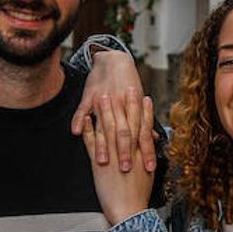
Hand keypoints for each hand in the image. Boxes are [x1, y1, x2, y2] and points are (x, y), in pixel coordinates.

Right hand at [72, 50, 154, 174]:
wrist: (114, 60)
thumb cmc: (127, 84)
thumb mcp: (138, 103)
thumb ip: (145, 123)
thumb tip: (156, 139)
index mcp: (134, 109)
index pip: (142, 134)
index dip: (147, 151)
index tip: (149, 168)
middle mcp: (121, 106)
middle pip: (124, 133)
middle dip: (125, 153)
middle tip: (127, 170)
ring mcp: (104, 101)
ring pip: (104, 126)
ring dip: (103, 145)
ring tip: (103, 161)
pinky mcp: (89, 96)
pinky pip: (82, 109)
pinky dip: (79, 120)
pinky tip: (76, 132)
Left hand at [81, 91, 155, 225]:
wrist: (128, 213)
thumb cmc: (139, 197)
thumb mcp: (147, 176)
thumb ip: (146, 158)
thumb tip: (151, 146)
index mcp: (141, 154)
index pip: (143, 128)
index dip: (144, 112)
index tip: (144, 97)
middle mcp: (128, 152)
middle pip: (127, 122)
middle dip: (127, 104)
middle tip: (127, 87)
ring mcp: (112, 156)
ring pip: (109, 128)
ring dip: (106, 112)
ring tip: (104, 96)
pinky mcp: (98, 164)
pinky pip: (91, 143)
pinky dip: (88, 129)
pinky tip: (87, 119)